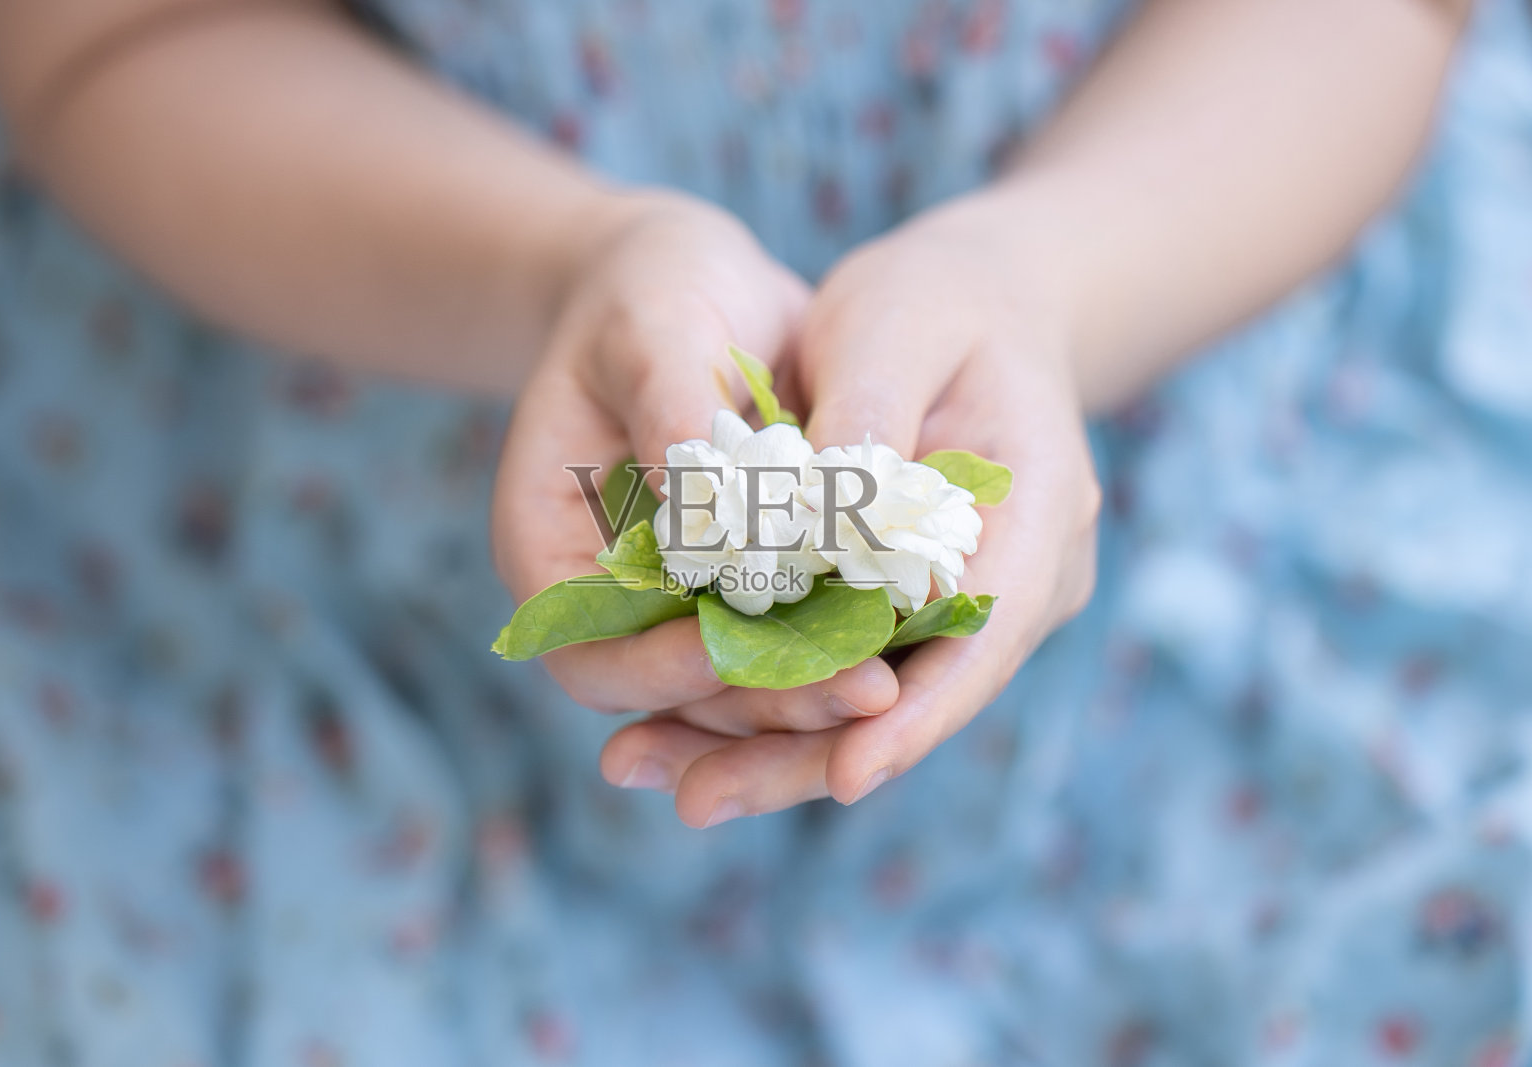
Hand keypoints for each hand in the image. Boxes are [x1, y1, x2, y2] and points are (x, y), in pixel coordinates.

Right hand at [493, 191, 900, 738]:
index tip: (741, 650)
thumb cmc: (651, 290)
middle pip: (670, 689)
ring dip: (809, 692)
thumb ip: (670, 415)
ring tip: (890, 684)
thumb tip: (708, 516)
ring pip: (734, 684)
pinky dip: (836, 648)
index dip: (660, 667)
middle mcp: (609, 592)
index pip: (589, 648)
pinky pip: (785, 642)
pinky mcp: (745, 587)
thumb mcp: (651, 331)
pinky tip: (903, 642)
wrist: (699, 283)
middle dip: (761, 696)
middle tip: (860, 690)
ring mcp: (678, 598)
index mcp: (548, 544)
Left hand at [601, 193, 1101, 824]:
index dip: (917, 711)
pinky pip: (856, 670)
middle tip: (701, 801)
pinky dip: (782, 703)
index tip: (845, 771)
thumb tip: (811, 517)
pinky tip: (692, 738)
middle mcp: (1023, 578)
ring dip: (786, 749)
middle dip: (819, 755)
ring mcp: (978, 601)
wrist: (978, 304)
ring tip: (679, 792)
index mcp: (1040, 512)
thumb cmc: (937, 303)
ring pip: (886, 701)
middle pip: (926, 695)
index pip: (984, 632)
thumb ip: (864, 414)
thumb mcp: (894, 324)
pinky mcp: (922, 607)